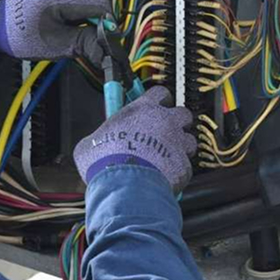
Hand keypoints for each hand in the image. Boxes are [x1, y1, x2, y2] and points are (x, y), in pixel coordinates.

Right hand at [72, 87, 196, 193]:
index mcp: (143, 109)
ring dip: (181, 148)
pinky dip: (178, 171)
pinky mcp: (183, 165)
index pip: (160, 93)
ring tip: (166, 158)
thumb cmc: (105, 162)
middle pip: (182, 113)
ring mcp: (177, 143)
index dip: (159, 101)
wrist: (123, 185)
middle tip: (164, 134)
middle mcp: (165, 121)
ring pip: (189, 139)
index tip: (155, 108)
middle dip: (176, 123)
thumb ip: (99, 138)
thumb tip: (94, 144)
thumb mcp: (90, 144)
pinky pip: (186, 166)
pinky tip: (166, 177)